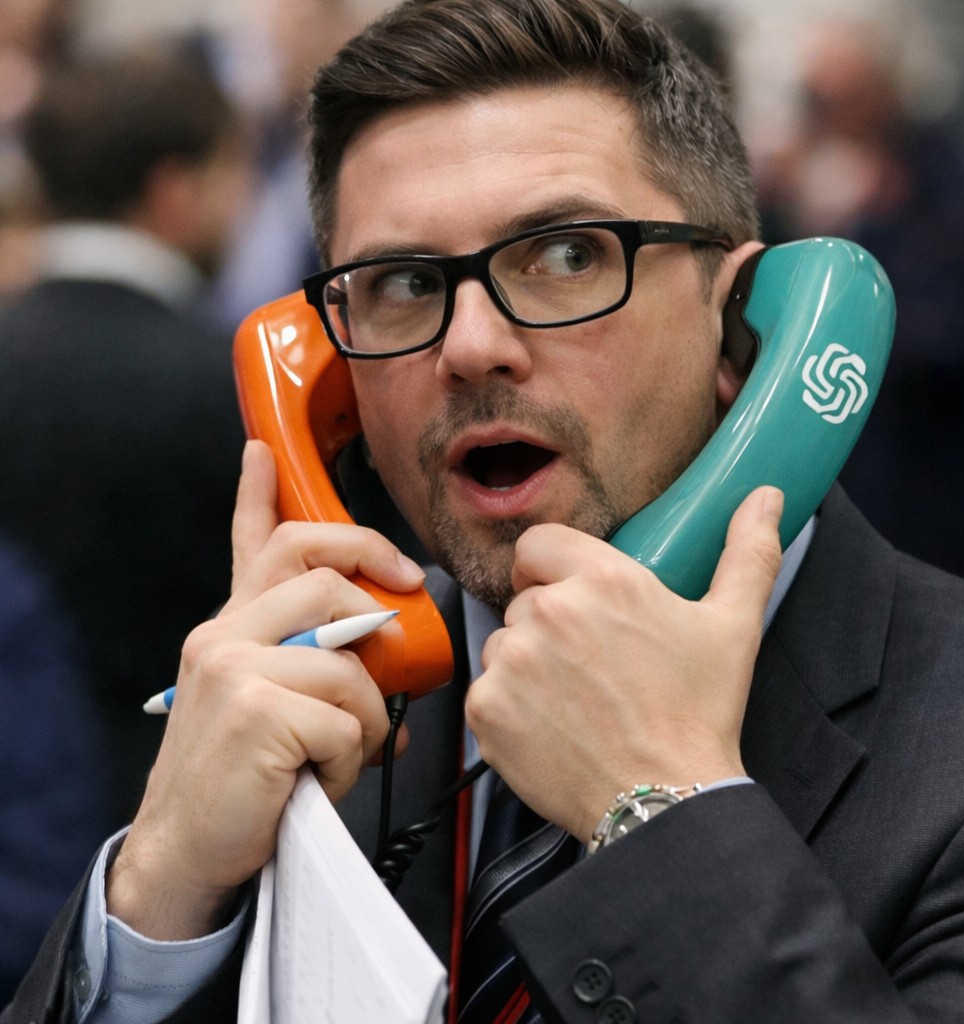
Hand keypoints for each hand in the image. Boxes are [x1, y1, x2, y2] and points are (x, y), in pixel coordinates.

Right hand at [107, 441, 425, 939]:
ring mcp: (236, 669)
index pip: (249, 542)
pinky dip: (355, 756)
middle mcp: (225, 636)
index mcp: (231, 630)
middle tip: (403, 613)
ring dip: (371, 714)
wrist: (187, 851)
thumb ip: (315, 672)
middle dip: (375, 582)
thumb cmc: (241, 780)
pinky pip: (346, 718)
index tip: (265, 453)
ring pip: (348, 660)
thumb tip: (392, 668)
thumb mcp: (267, 707)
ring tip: (353, 750)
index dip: (259, 492)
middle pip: (316, 569)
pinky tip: (327, 777)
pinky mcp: (255, 712)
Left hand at [465, 486, 783, 842]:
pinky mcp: (487, 709)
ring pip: (503, 644)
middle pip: (525, 599)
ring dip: (527, 664)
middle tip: (590, 663)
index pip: (538, 543)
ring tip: (574, 699)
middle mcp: (550, 612)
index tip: (565, 592)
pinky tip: (552, 727)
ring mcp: (513, 661)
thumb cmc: (698, 714)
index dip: (548, 565)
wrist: (666, 800)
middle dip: (549, 624)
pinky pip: (486, 690)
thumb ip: (747, 552)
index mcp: (604, 580)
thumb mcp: (734, 626)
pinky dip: (509, 708)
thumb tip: (765, 498)